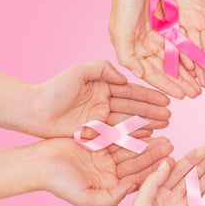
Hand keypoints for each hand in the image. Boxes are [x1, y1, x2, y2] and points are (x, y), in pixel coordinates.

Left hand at [25, 60, 170, 137]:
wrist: (34, 111)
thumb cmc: (54, 88)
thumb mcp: (79, 71)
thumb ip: (103, 68)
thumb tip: (124, 78)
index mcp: (103, 86)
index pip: (131, 91)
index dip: (149, 96)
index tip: (166, 100)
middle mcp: (105, 102)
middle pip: (133, 107)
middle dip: (152, 112)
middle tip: (170, 117)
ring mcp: (101, 118)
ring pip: (128, 121)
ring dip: (146, 124)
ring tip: (163, 127)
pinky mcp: (94, 133)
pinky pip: (118, 134)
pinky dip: (133, 135)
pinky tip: (147, 137)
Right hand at [35, 136, 173, 205]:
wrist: (36, 164)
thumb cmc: (58, 183)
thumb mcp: (86, 197)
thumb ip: (111, 197)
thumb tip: (133, 189)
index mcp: (110, 186)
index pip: (136, 177)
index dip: (153, 170)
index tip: (169, 162)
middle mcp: (109, 171)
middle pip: (136, 160)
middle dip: (153, 152)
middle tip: (170, 144)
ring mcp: (103, 155)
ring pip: (129, 145)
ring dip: (145, 139)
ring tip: (163, 131)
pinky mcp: (96, 140)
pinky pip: (117, 133)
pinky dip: (130, 129)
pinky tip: (144, 123)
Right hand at [106, 0, 201, 99]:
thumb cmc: (122, 5)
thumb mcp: (120, 34)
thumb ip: (128, 57)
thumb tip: (138, 76)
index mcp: (135, 52)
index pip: (153, 75)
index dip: (168, 86)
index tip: (182, 96)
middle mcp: (147, 48)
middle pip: (167, 70)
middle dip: (181, 83)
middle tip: (197, 94)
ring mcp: (159, 38)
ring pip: (177, 59)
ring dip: (188, 72)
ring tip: (202, 84)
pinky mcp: (169, 27)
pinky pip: (182, 44)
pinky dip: (191, 54)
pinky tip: (202, 64)